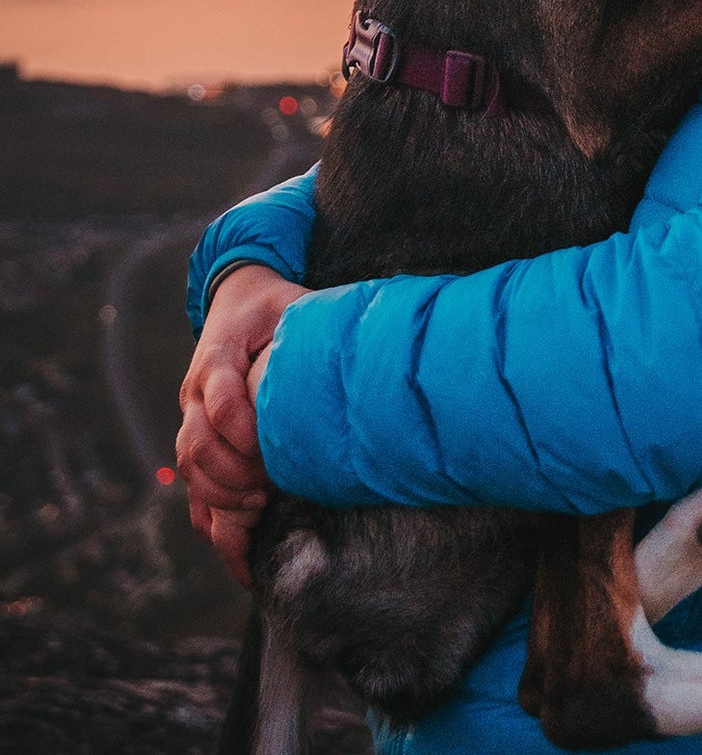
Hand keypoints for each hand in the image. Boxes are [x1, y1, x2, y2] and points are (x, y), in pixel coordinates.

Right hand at [176, 264, 306, 585]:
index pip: (217, 396)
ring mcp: (193, 420)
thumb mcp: (292, 301)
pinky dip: (213, 521)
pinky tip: (241, 548)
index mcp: (217, 356)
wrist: (236, 301)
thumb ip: (314, 319)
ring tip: (259, 510)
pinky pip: (194, 491)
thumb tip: (362, 342)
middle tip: (268, 489)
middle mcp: (196, 392)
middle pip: (197, 444)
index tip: (268, 449)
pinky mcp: (199, 442)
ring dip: (222, 498)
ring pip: (191, 471)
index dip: (239, 427)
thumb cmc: (272, 306)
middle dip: (232, 474)